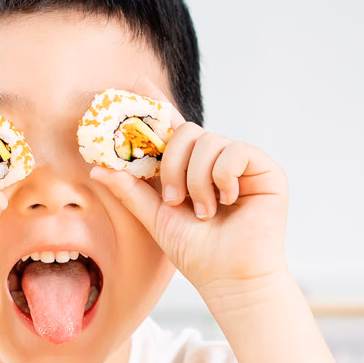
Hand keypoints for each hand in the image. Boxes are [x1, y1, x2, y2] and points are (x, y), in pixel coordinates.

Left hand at [89, 80, 288, 301]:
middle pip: (188, 132)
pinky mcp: (265, 170)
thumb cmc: (197, 253)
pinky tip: (227, 200)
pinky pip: (235, 150)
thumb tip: (97, 168)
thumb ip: (130, 191)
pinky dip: (222, 176)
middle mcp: (216, 161)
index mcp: (191, 169)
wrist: (228, 278)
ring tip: (203, 210)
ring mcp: (242, 164)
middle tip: (173, 199)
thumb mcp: (155, 218)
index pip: (173, 129)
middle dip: (172, 164)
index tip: (136, 84)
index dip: (157, 106)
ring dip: (197, 180)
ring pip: (209, 140)